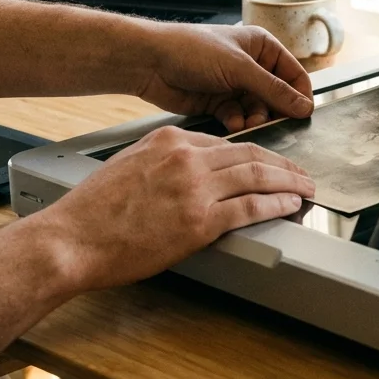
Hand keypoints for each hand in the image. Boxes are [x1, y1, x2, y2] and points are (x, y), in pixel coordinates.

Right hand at [30, 126, 314, 290]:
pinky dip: (276, 205)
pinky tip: (289, 206)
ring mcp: (194, 188)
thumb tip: (187, 172)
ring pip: (257, 176)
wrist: (72, 238)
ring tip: (305, 187)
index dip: (254, 153)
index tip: (267, 162)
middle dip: (281, 163)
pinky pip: (250, 207)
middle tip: (299, 171)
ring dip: (288, 182)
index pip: (225, 142)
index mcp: (169, 139)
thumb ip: (163, 162)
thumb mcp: (129, 166)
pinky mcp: (199, 221)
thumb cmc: (92, 211)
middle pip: (249, 154)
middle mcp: (185, 156)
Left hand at [135, 22, 313, 131]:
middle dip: (274, 111)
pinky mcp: (219, 102)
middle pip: (277, 96)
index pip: (294, 74)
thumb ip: (274, 90)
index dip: (300, 95)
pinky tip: (230, 122)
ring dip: (254, 118)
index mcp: (261, 46)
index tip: (303, 115)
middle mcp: (250, 65)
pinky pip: (238, 116)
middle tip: (270, 122)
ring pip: (257, 110)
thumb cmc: (192, 50)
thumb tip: (304, 106)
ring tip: (247, 122)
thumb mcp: (239, 68)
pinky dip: (236, 121)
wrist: (150, 62)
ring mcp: (234, 85)